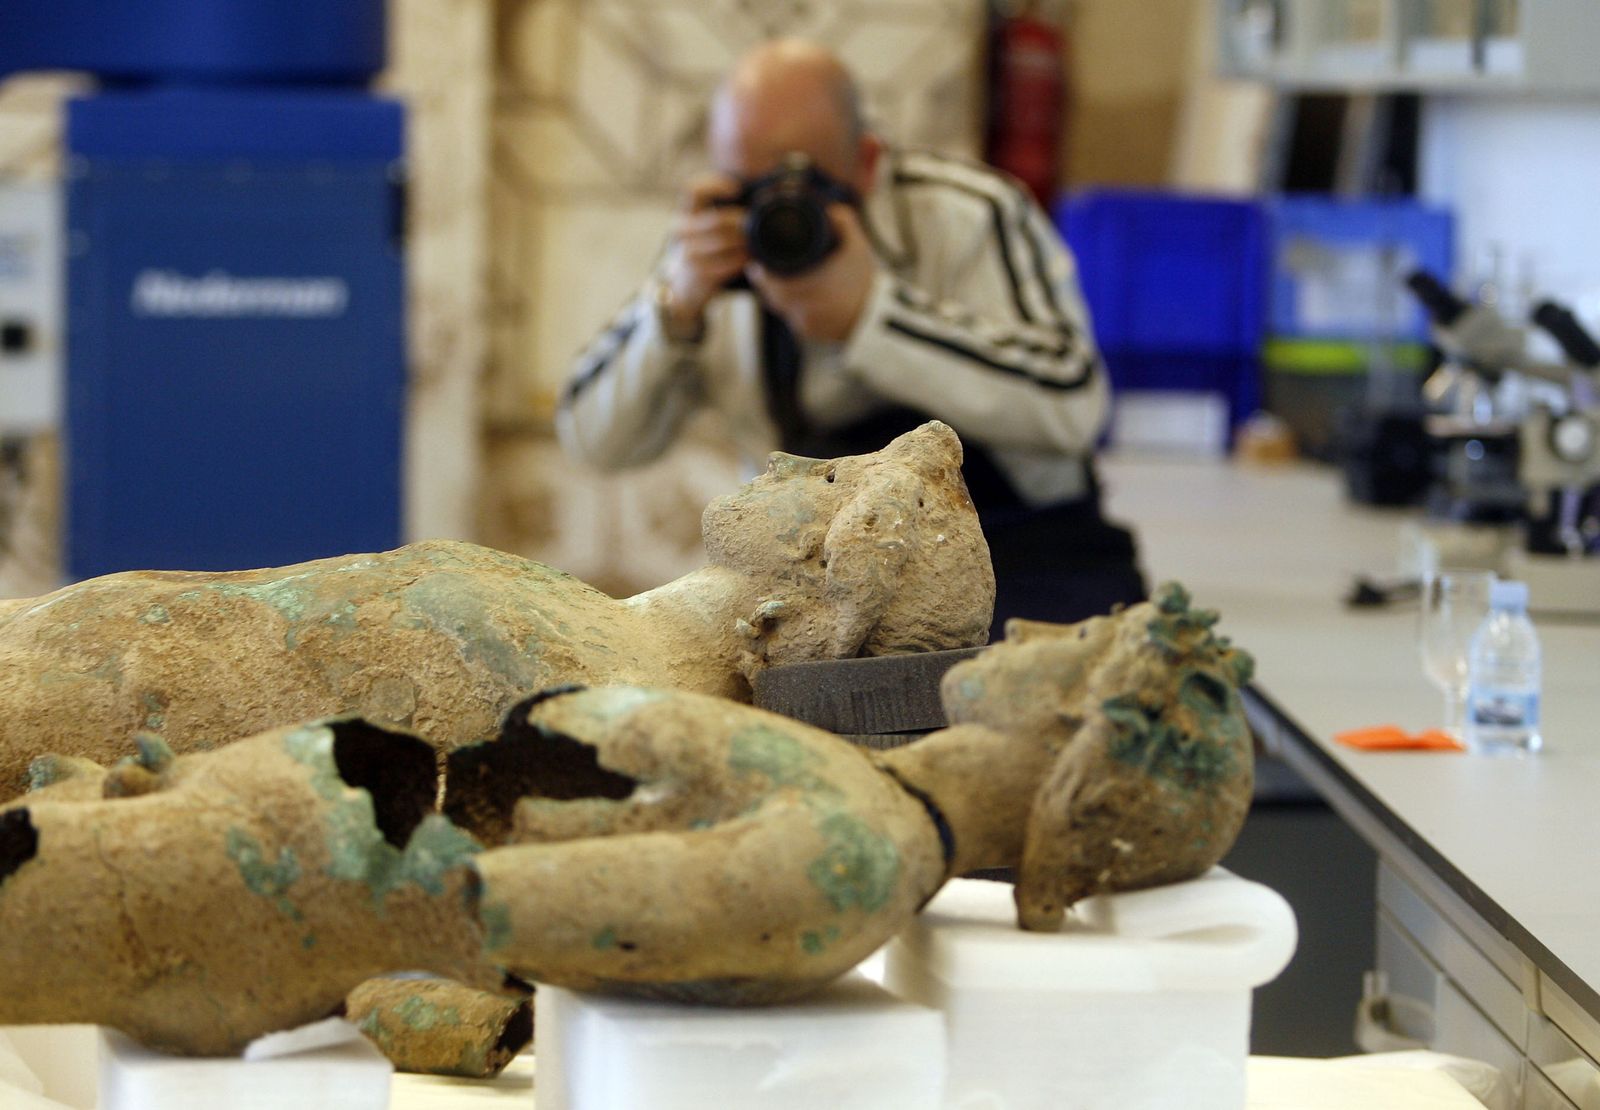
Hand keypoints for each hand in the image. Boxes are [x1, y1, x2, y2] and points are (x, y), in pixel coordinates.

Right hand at [661, 174, 747, 334]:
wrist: (687, 281)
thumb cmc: (708, 243)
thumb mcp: (711, 222)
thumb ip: (729, 206)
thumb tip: (769, 191)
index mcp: (687, 209)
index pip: (693, 189)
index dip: (714, 186)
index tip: (736, 189)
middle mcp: (682, 228)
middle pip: (716, 220)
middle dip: (741, 222)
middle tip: (756, 223)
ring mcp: (687, 250)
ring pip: (723, 242)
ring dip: (744, 242)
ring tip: (758, 241)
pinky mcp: (696, 270)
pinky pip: (724, 262)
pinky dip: (740, 259)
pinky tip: (750, 257)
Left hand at [747, 204, 877, 344]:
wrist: (877, 318)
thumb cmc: (865, 283)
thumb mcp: (858, 247)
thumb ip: (844, 223)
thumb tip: (830, 210)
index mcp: (812, 285)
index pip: (772, 283)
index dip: (761, 274)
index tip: (757, 263)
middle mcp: (806, 308)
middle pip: (772, 297)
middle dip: (766, 283)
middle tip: (761, 270)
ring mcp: (806, 324)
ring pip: (780, 309)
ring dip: (776, 296)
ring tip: (775, 282)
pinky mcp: (809, 334)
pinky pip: (791, 321)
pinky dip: (791, 309)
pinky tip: (795, 299)